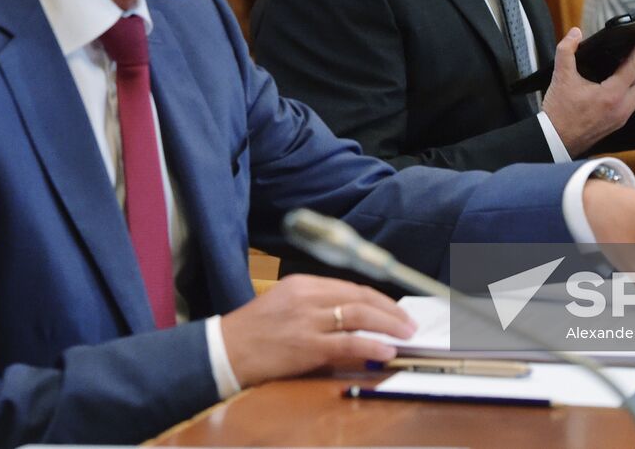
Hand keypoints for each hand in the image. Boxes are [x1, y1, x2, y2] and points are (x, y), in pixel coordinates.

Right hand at [220, 275, 416, 388]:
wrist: (226, 350)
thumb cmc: (254, 331)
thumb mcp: (285, 304)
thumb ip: (316, 305)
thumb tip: (353, 316)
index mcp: (303, 283)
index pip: (351, 286)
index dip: (379, 298)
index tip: (395, 309)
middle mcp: (308, 296)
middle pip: (360, 297)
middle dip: (390, 310)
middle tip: (409, 322)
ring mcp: (308, 320)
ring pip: (359, 316)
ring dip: (388, 325)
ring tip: (405, 334)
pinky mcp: (306, 345)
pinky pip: (348, 342)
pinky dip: (371, 345)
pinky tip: (385, 350)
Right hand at [543, 27, 634, 155]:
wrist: (554, 141)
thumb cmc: (559, 114)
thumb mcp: (561, 77)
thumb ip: (567, 50)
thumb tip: (575, 34)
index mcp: (612, 95)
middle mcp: (622, 108)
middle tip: (628, 57)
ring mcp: (621, 117)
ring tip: (620, 68)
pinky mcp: (617, 123)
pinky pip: (632, 103)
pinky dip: (628, 90)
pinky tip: (613, 84)